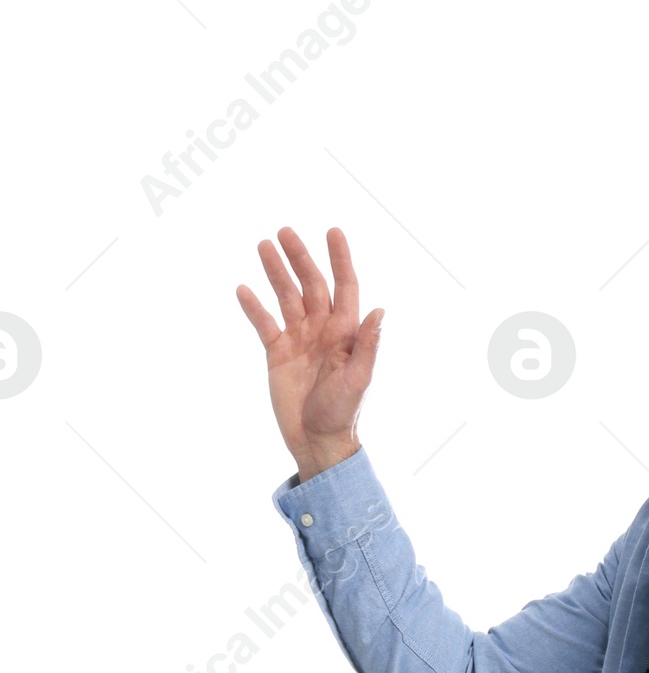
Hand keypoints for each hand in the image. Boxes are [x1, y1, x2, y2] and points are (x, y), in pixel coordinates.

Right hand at [236, 225, 382, 480]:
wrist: (317, 441)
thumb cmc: (343, 413)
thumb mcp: (358, 379)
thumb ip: (366, 345)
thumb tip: (380, 311)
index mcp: (344, 333)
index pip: (344, 286)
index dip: (340, 259)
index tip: (332, 231)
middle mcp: (322, 330)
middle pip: (311, 284)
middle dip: (299, 257)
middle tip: (284, 231)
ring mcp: (299, 340)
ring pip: (286, 297)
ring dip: (275, 272)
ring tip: (263, 245)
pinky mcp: (278, 353)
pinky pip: (264, 323)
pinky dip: (254, 307)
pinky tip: (243, 289)